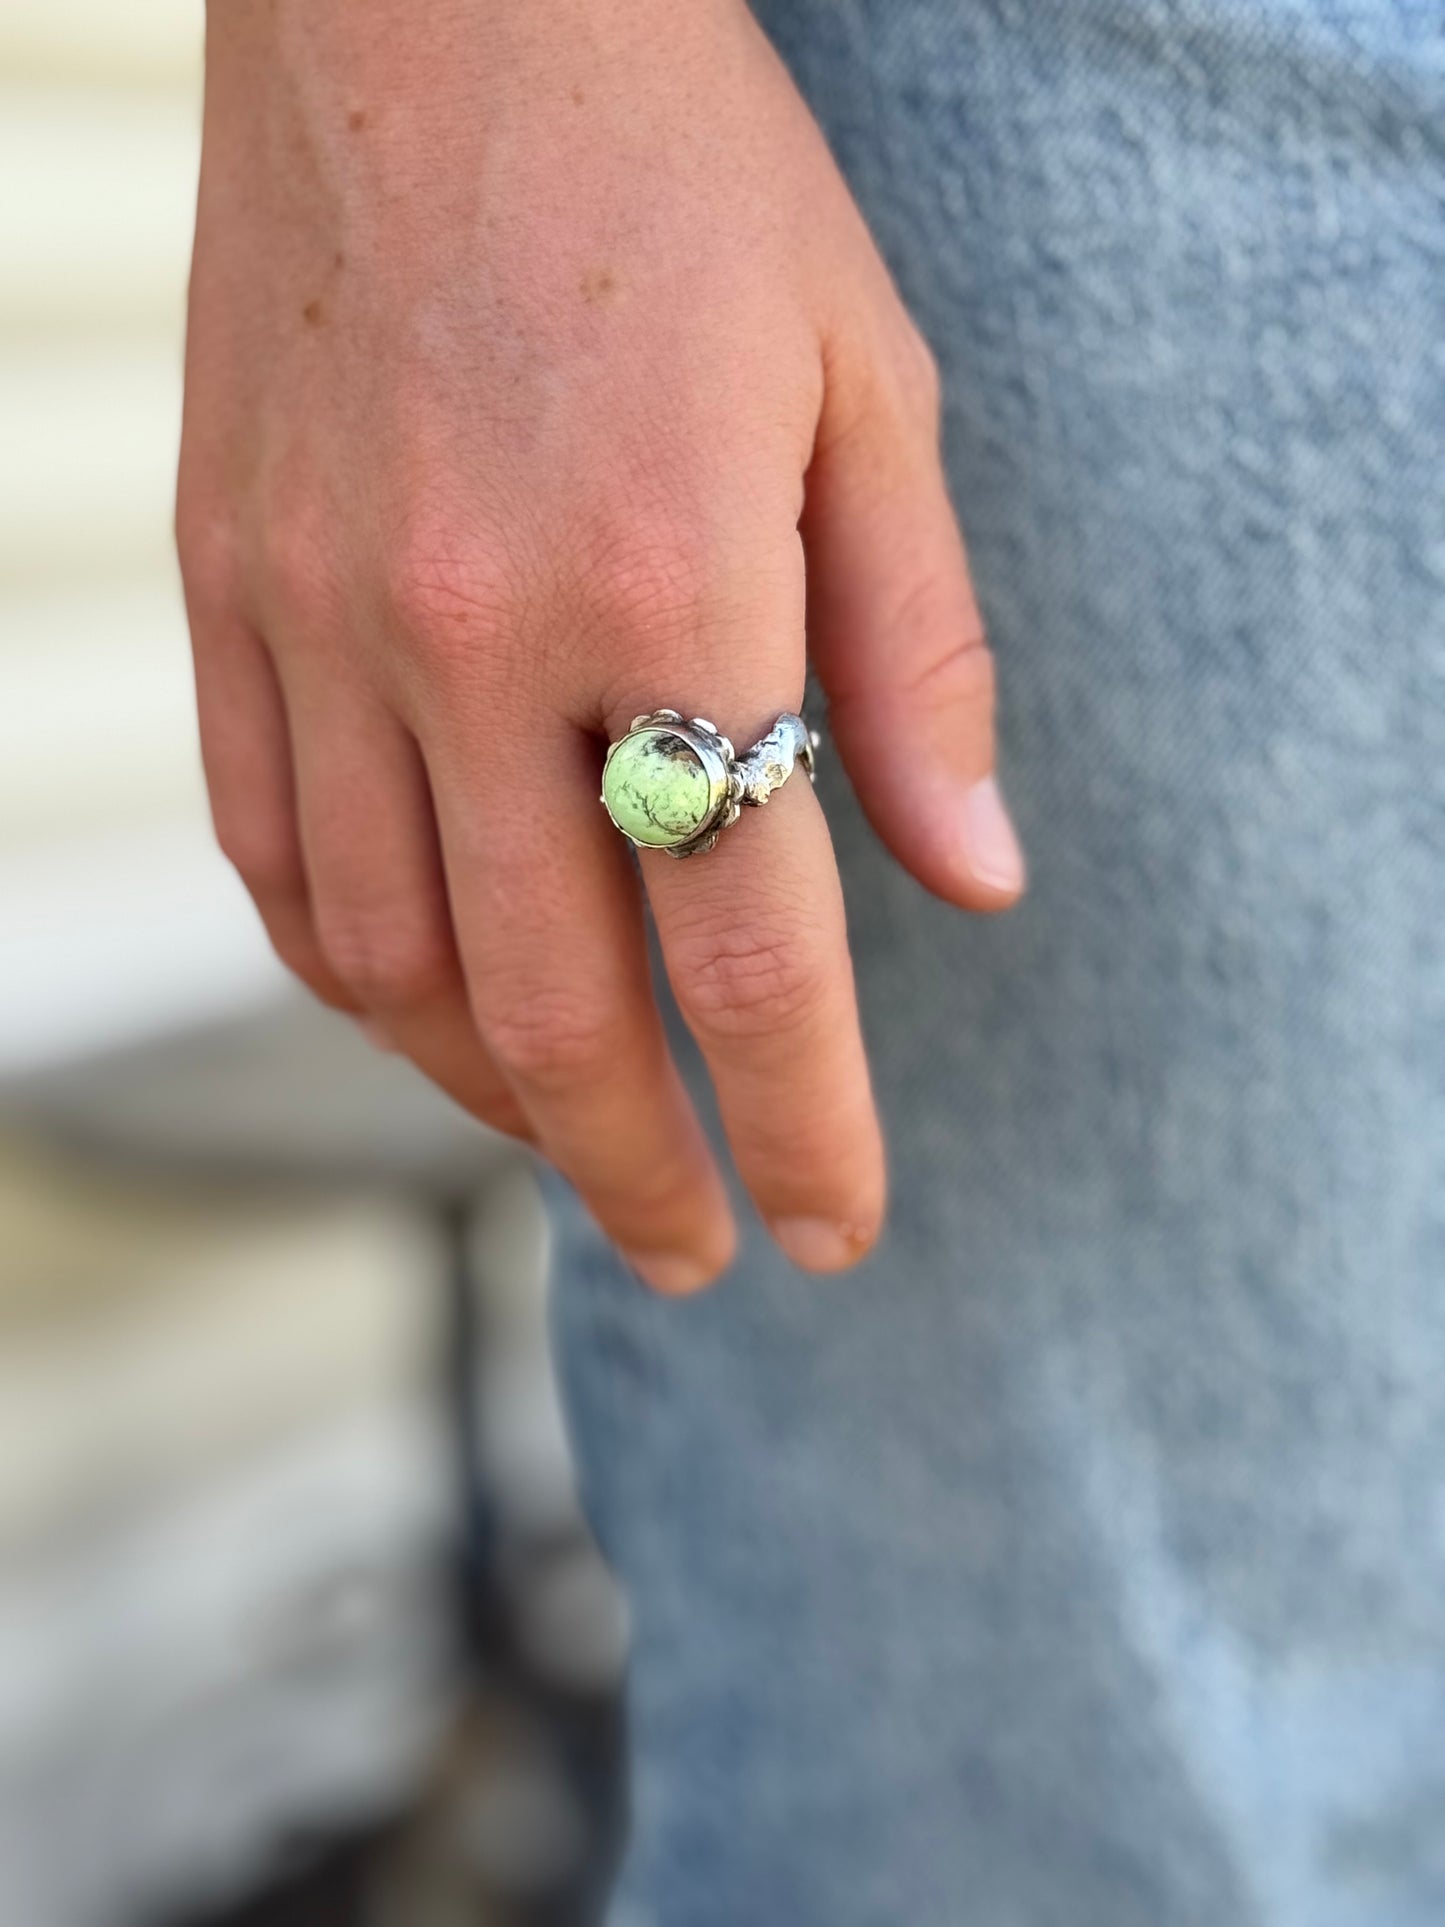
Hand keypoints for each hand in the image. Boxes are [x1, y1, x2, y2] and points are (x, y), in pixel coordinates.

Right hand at [177, 0, 1023, 1290]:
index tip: (832, 1230)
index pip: (750, 949)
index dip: (801, 1124)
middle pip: (556, 1008)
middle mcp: (470, 633)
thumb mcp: (867, 383)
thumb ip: (917, 653)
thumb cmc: (681, 170)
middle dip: (640, 1169)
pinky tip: (429, 1007)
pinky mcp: (229, 593)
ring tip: (580, 1139)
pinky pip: (271, 857)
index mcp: (668, 578)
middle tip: (694, 1251)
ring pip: (388, 967)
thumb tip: (972, 883)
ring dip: (493, 1097)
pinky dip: (356, 978)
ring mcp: (320, 621)